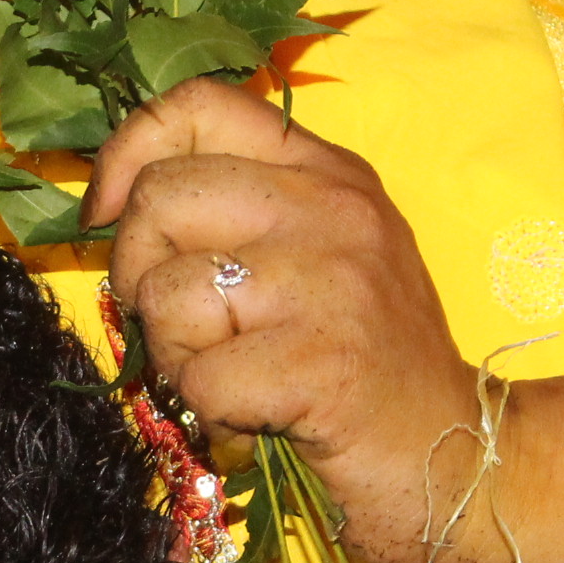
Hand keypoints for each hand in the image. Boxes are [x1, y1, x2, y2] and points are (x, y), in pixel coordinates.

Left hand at [85, 81, 496, 562]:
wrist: (456, 457)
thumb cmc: (363, 366)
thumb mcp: (317, 258)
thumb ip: (238, 214)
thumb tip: (114, 205)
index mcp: (328, 173)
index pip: (200, 105)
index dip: (127, 153)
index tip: (106, 216)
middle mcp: (335, 209)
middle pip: (161, 198)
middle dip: (136, 273)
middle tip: (179, 328)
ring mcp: (333, 283)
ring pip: (167, 291)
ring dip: (174, 354)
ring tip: (229, 378)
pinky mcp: (322, 364)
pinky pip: (197, 376)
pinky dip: (207, 411)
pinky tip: (255, 416)